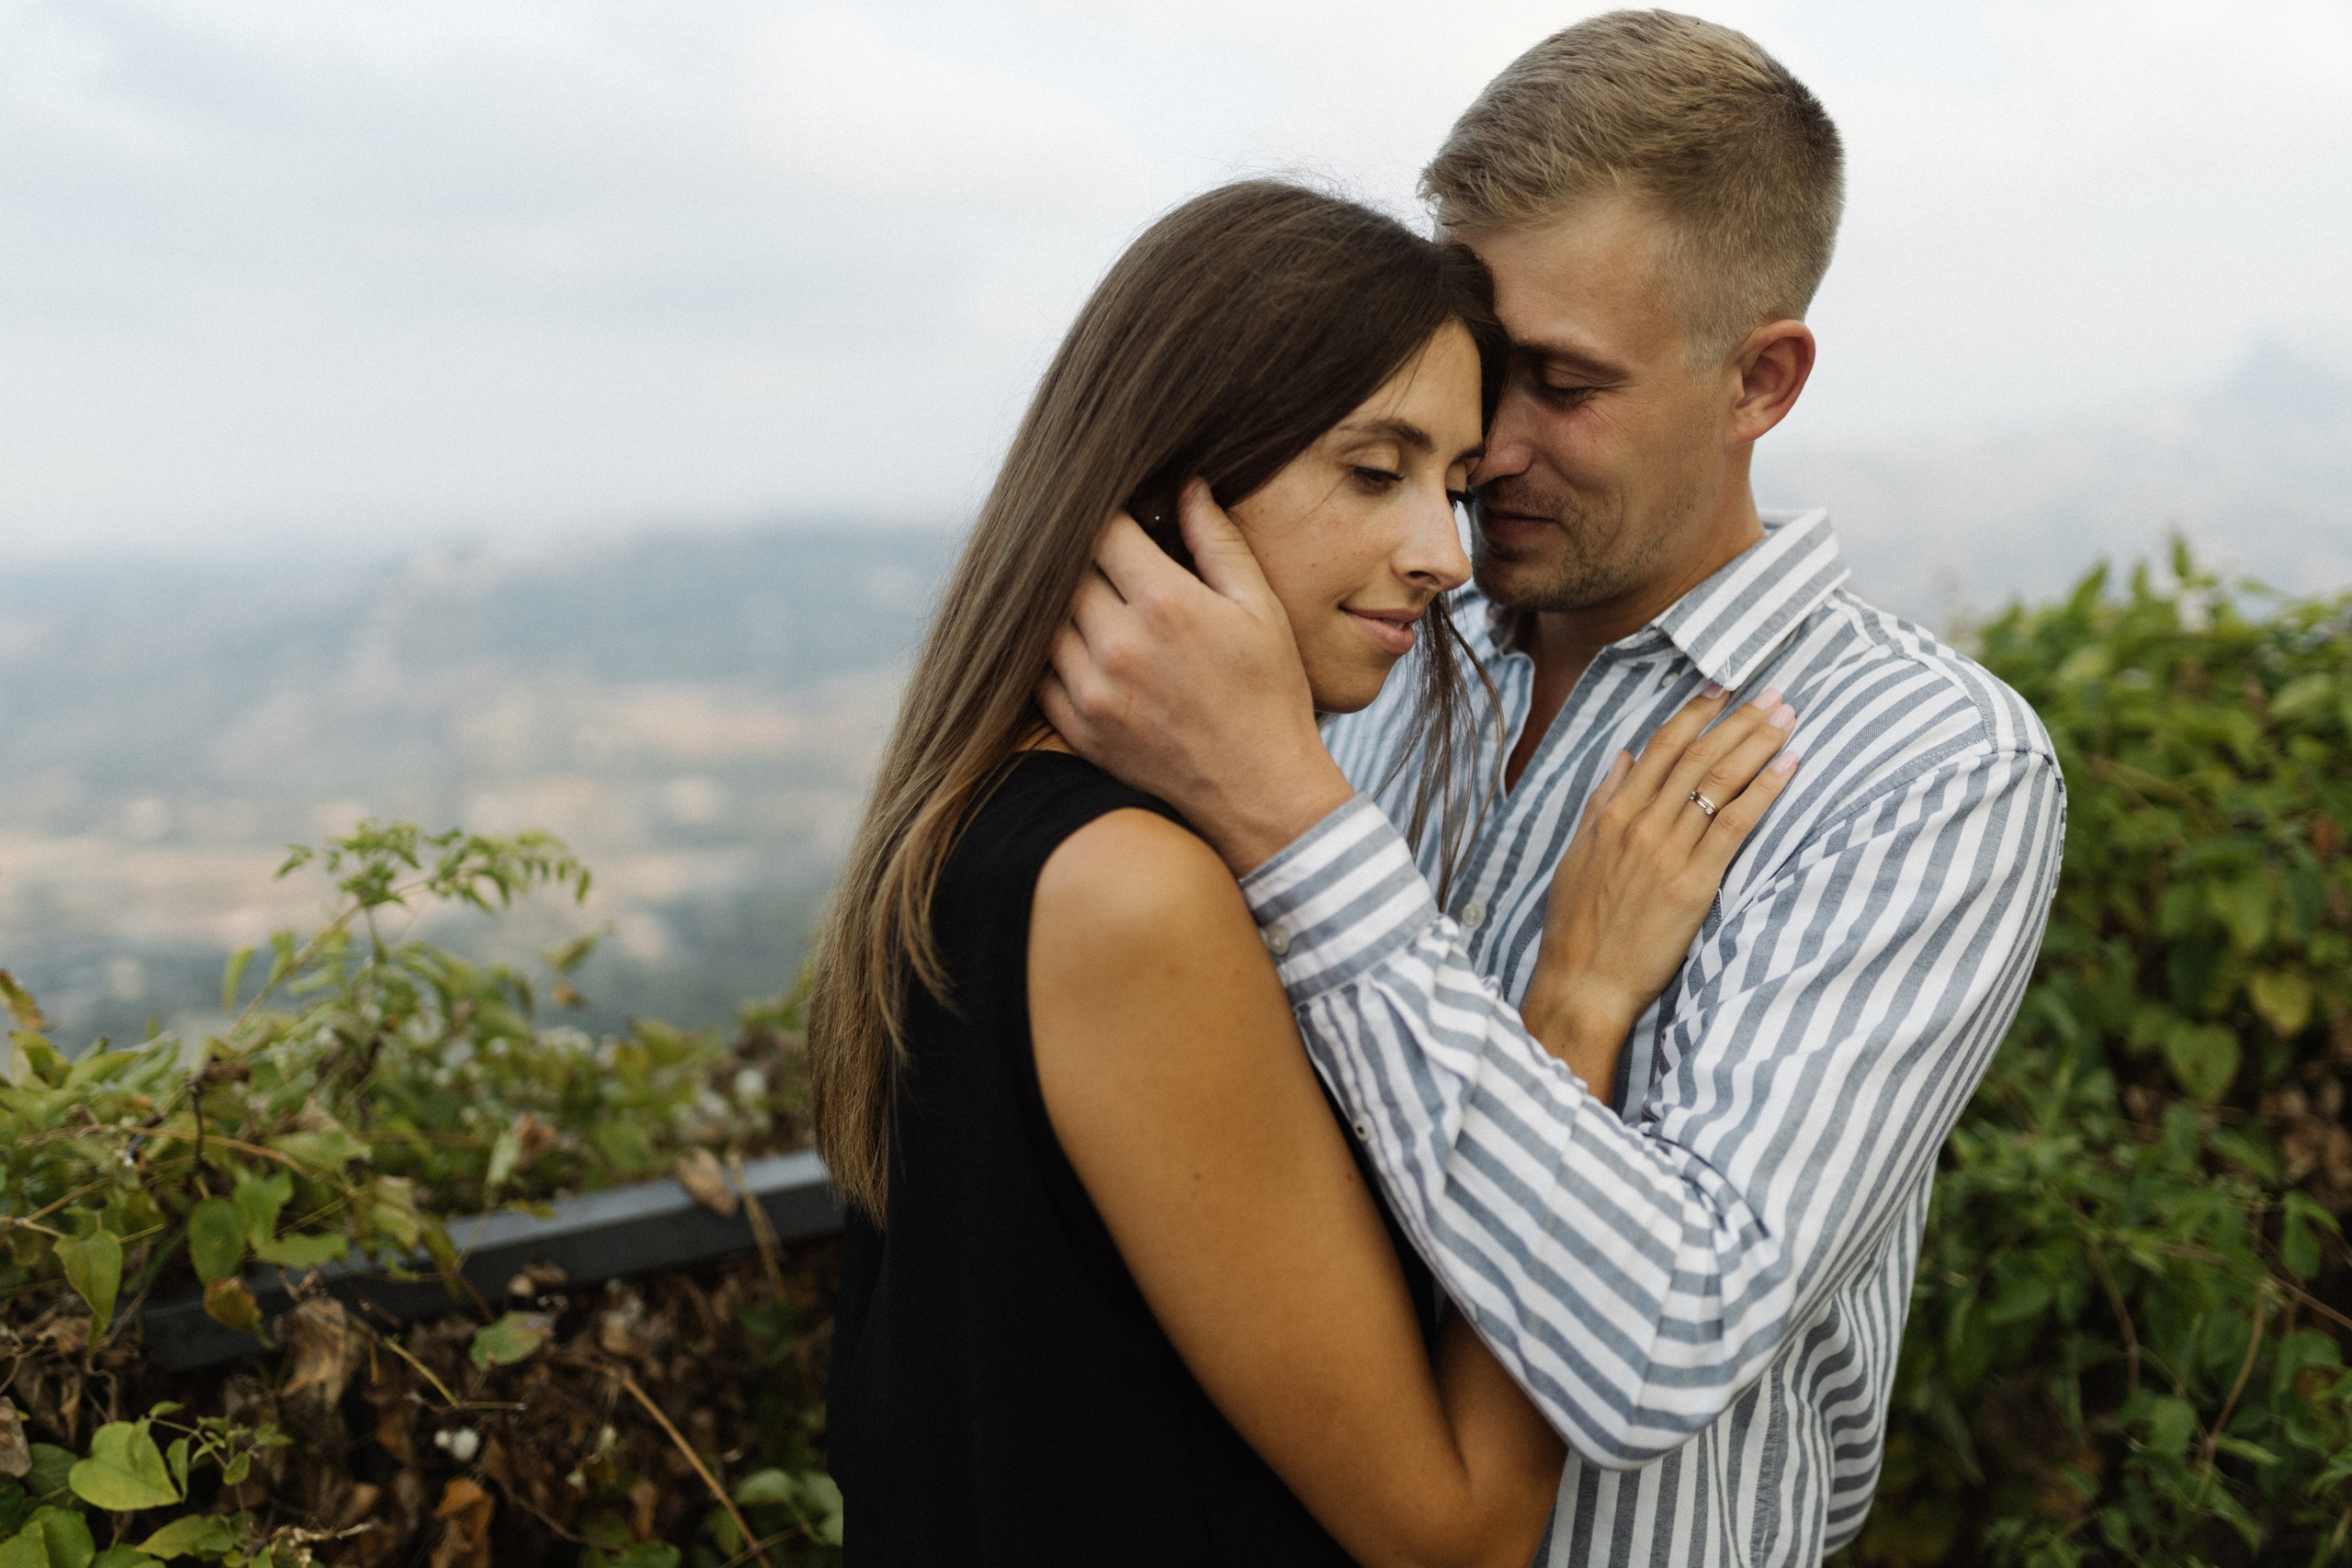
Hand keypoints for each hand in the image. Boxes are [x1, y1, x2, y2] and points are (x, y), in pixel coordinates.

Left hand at [1040, 480, 1355, 873]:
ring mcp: (1092, 691)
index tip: (1119, 519)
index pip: (1104, 531)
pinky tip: (1077, 645)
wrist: (1261, 794)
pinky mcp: (1080, 729)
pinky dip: (1051, 654)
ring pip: (1045, 621)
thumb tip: (1186, 487)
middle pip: (1067, 571)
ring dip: (1060, 603)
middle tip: (1099, 555)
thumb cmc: (1270, 696)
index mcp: (1166, 604)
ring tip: (1087, 597)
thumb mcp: (1261, 609)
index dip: (1109, 516)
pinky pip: (1039, 674)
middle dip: (1081, 556)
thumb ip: (1218, 542)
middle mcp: (1119, 644)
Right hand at [1519, 687, 1800, 1099]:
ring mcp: (1668, 851)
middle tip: (1774, 694)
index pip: (1661, 746)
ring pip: (1719, 781)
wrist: (1582, 983)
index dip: (1695, 711)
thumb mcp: (1576, 854)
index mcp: (1612, 814)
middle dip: (1740, 718)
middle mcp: (1640, 823)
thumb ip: (1601, 802)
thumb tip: (1624, 758)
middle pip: (1699, 756)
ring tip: (1789, 718)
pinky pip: (1734, 825)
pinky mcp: (1694, 883)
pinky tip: (1788, 768)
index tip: (1723, 688)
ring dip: (1758, 743)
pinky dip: (1764, 791)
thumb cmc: (1576, 926)